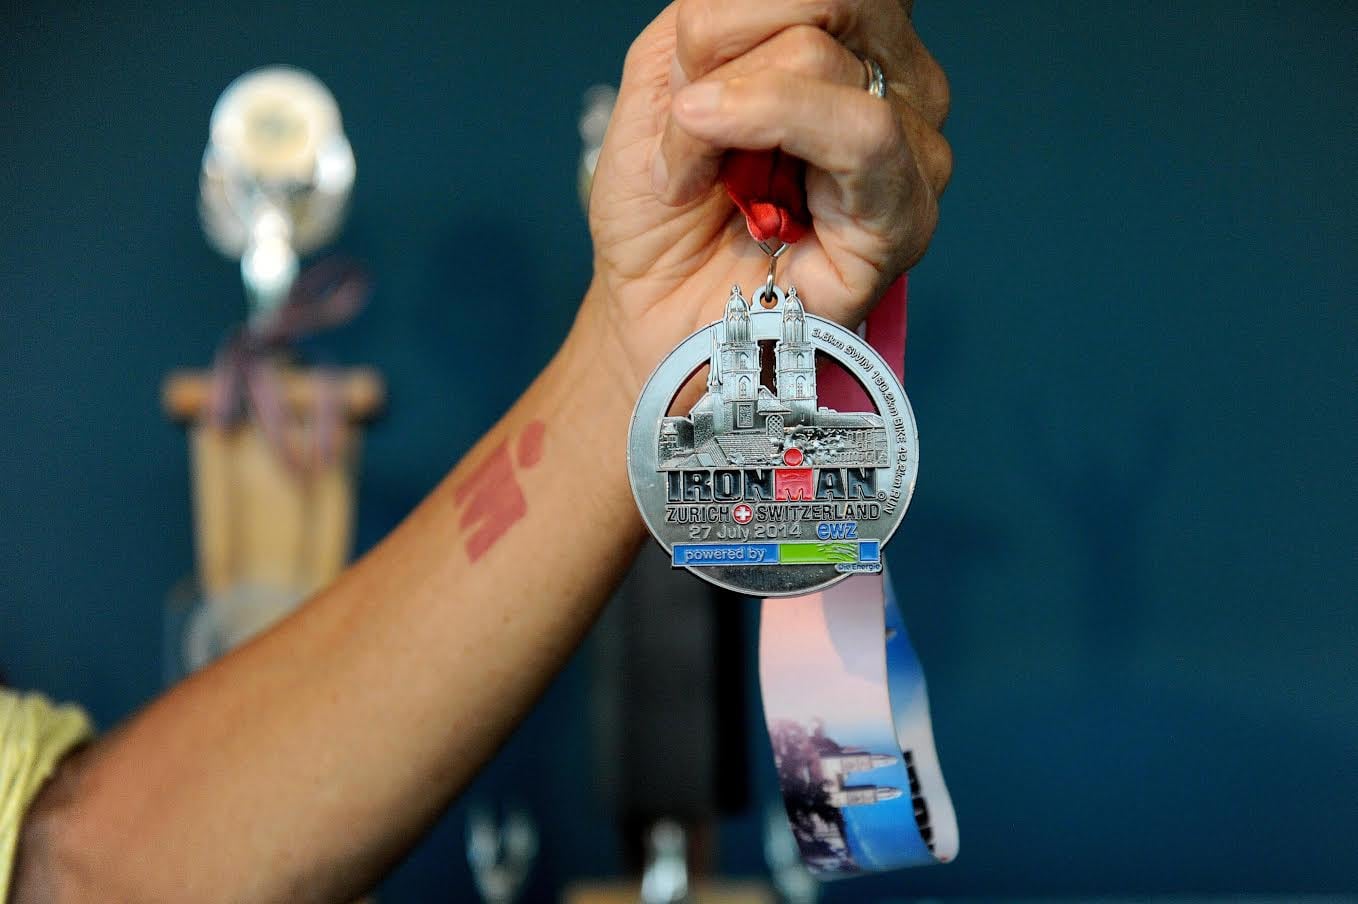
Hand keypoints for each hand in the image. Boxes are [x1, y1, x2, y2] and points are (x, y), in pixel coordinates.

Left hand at [579, 0, 950, 402]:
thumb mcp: (665, 79)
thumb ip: (712, 21)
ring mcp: (911, 147)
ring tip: (696, 174)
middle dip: (719, 40)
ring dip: (720, 110)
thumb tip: (751, 10)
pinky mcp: (906, 214)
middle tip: (685, 114)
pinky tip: (720, 169)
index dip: (731, 7)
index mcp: (849, 38)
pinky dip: (768, 127)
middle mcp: (894, 81)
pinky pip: (861, 132)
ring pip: (821, 55)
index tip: (685, 70)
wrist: (653, 315)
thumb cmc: (665, 212)